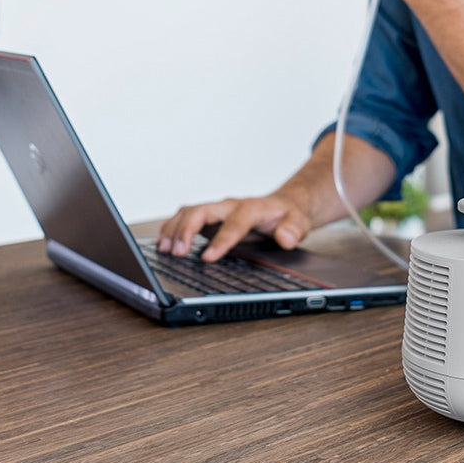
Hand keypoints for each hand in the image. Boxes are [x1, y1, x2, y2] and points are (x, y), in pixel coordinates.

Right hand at [157, 194, 312, 261]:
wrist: (285, 205)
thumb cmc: (289, 215)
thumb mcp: (300, 223)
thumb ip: (294, 230)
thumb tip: (286, 237)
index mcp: (252, 208)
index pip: (234, 222)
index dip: (221, 239)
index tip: (207, 258)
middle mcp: (230, 206)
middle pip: (202, 210)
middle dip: (186, 230)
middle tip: (177, 253)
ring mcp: (218, 211)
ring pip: (190, 212)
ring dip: (174, 229)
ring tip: (164, 249)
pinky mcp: (209, 218)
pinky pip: (186, 218)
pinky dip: (172, 229)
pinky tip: (163, 243)